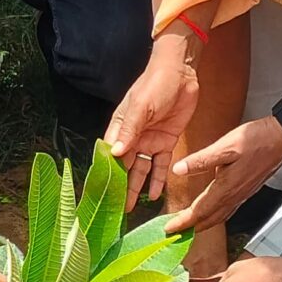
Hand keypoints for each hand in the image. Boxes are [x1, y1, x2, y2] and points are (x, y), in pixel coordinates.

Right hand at [108, 37, 200, 206]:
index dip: (105, 173)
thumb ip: (129, 130)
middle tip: (115, 208)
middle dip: (119, 186)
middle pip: (124, 166)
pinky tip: (155, 194)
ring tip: (130, 207)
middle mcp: (133, 137)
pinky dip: (158, 179)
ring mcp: (150, 141)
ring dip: (136, 187)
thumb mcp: (141, 106)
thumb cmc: (155, 84)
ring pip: (141, 169)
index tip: (100, 192)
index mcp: (120, 127)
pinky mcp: (166, 141)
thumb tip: (116, 153)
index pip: (109, 155)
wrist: (181, 73)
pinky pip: (161, 165)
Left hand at [164, 116, 281, 233]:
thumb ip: (201, 160)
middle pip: (209, 220)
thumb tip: (178, 170)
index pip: (199, 211)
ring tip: (188, 226)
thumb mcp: (225, 146)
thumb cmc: (257, 139)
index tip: (168, 229)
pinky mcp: (247, 189)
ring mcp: (242, 194)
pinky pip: (228, 210)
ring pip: (219, 217)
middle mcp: (234, 195)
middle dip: (190, 228)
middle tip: (173, 232)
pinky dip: (215, 216)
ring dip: (202, 224)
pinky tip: (212, 211)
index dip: (182, 222)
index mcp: (226, 187)